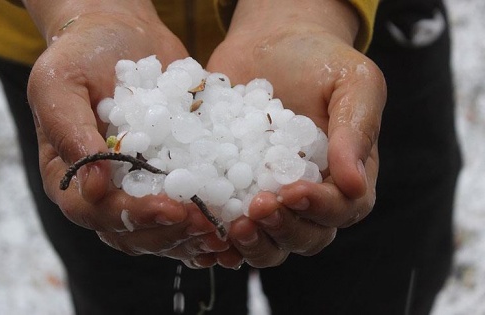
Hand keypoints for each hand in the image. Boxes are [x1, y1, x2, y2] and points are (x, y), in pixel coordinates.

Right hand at [25, 1, 227, 258]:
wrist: (119, 33)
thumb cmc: (81, 54)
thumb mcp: (60, 83)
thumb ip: (69, 132)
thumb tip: (92, 186)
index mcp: (67, 174)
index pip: (95, 212)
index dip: (132, 216)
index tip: (170, 209)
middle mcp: (100, 189)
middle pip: (128, 232)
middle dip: (168, 232)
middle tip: (204, 223)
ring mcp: (134, 186)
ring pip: (158, 231)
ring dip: (189, 235)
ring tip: (221, 227)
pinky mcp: (165, 177)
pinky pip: (182, 209)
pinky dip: (205, 218)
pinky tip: (231, 218)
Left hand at [202, 0, 385, 267]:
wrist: (271, 46)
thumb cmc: (319, 61)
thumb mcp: (353, 81)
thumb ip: (357, 128)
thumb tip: (355, 182)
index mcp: (346, 176)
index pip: (344, 208)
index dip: (319, 208)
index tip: (291, 192)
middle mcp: (310, 196)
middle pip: (307, 237)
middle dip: (283, 229)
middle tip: (257, 209)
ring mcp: (271, 197)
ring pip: (271, 242)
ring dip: (254, 243)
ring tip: (233, 226)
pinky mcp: (235, 191)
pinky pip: (231, 227)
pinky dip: (220, 238)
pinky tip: (204, 229)